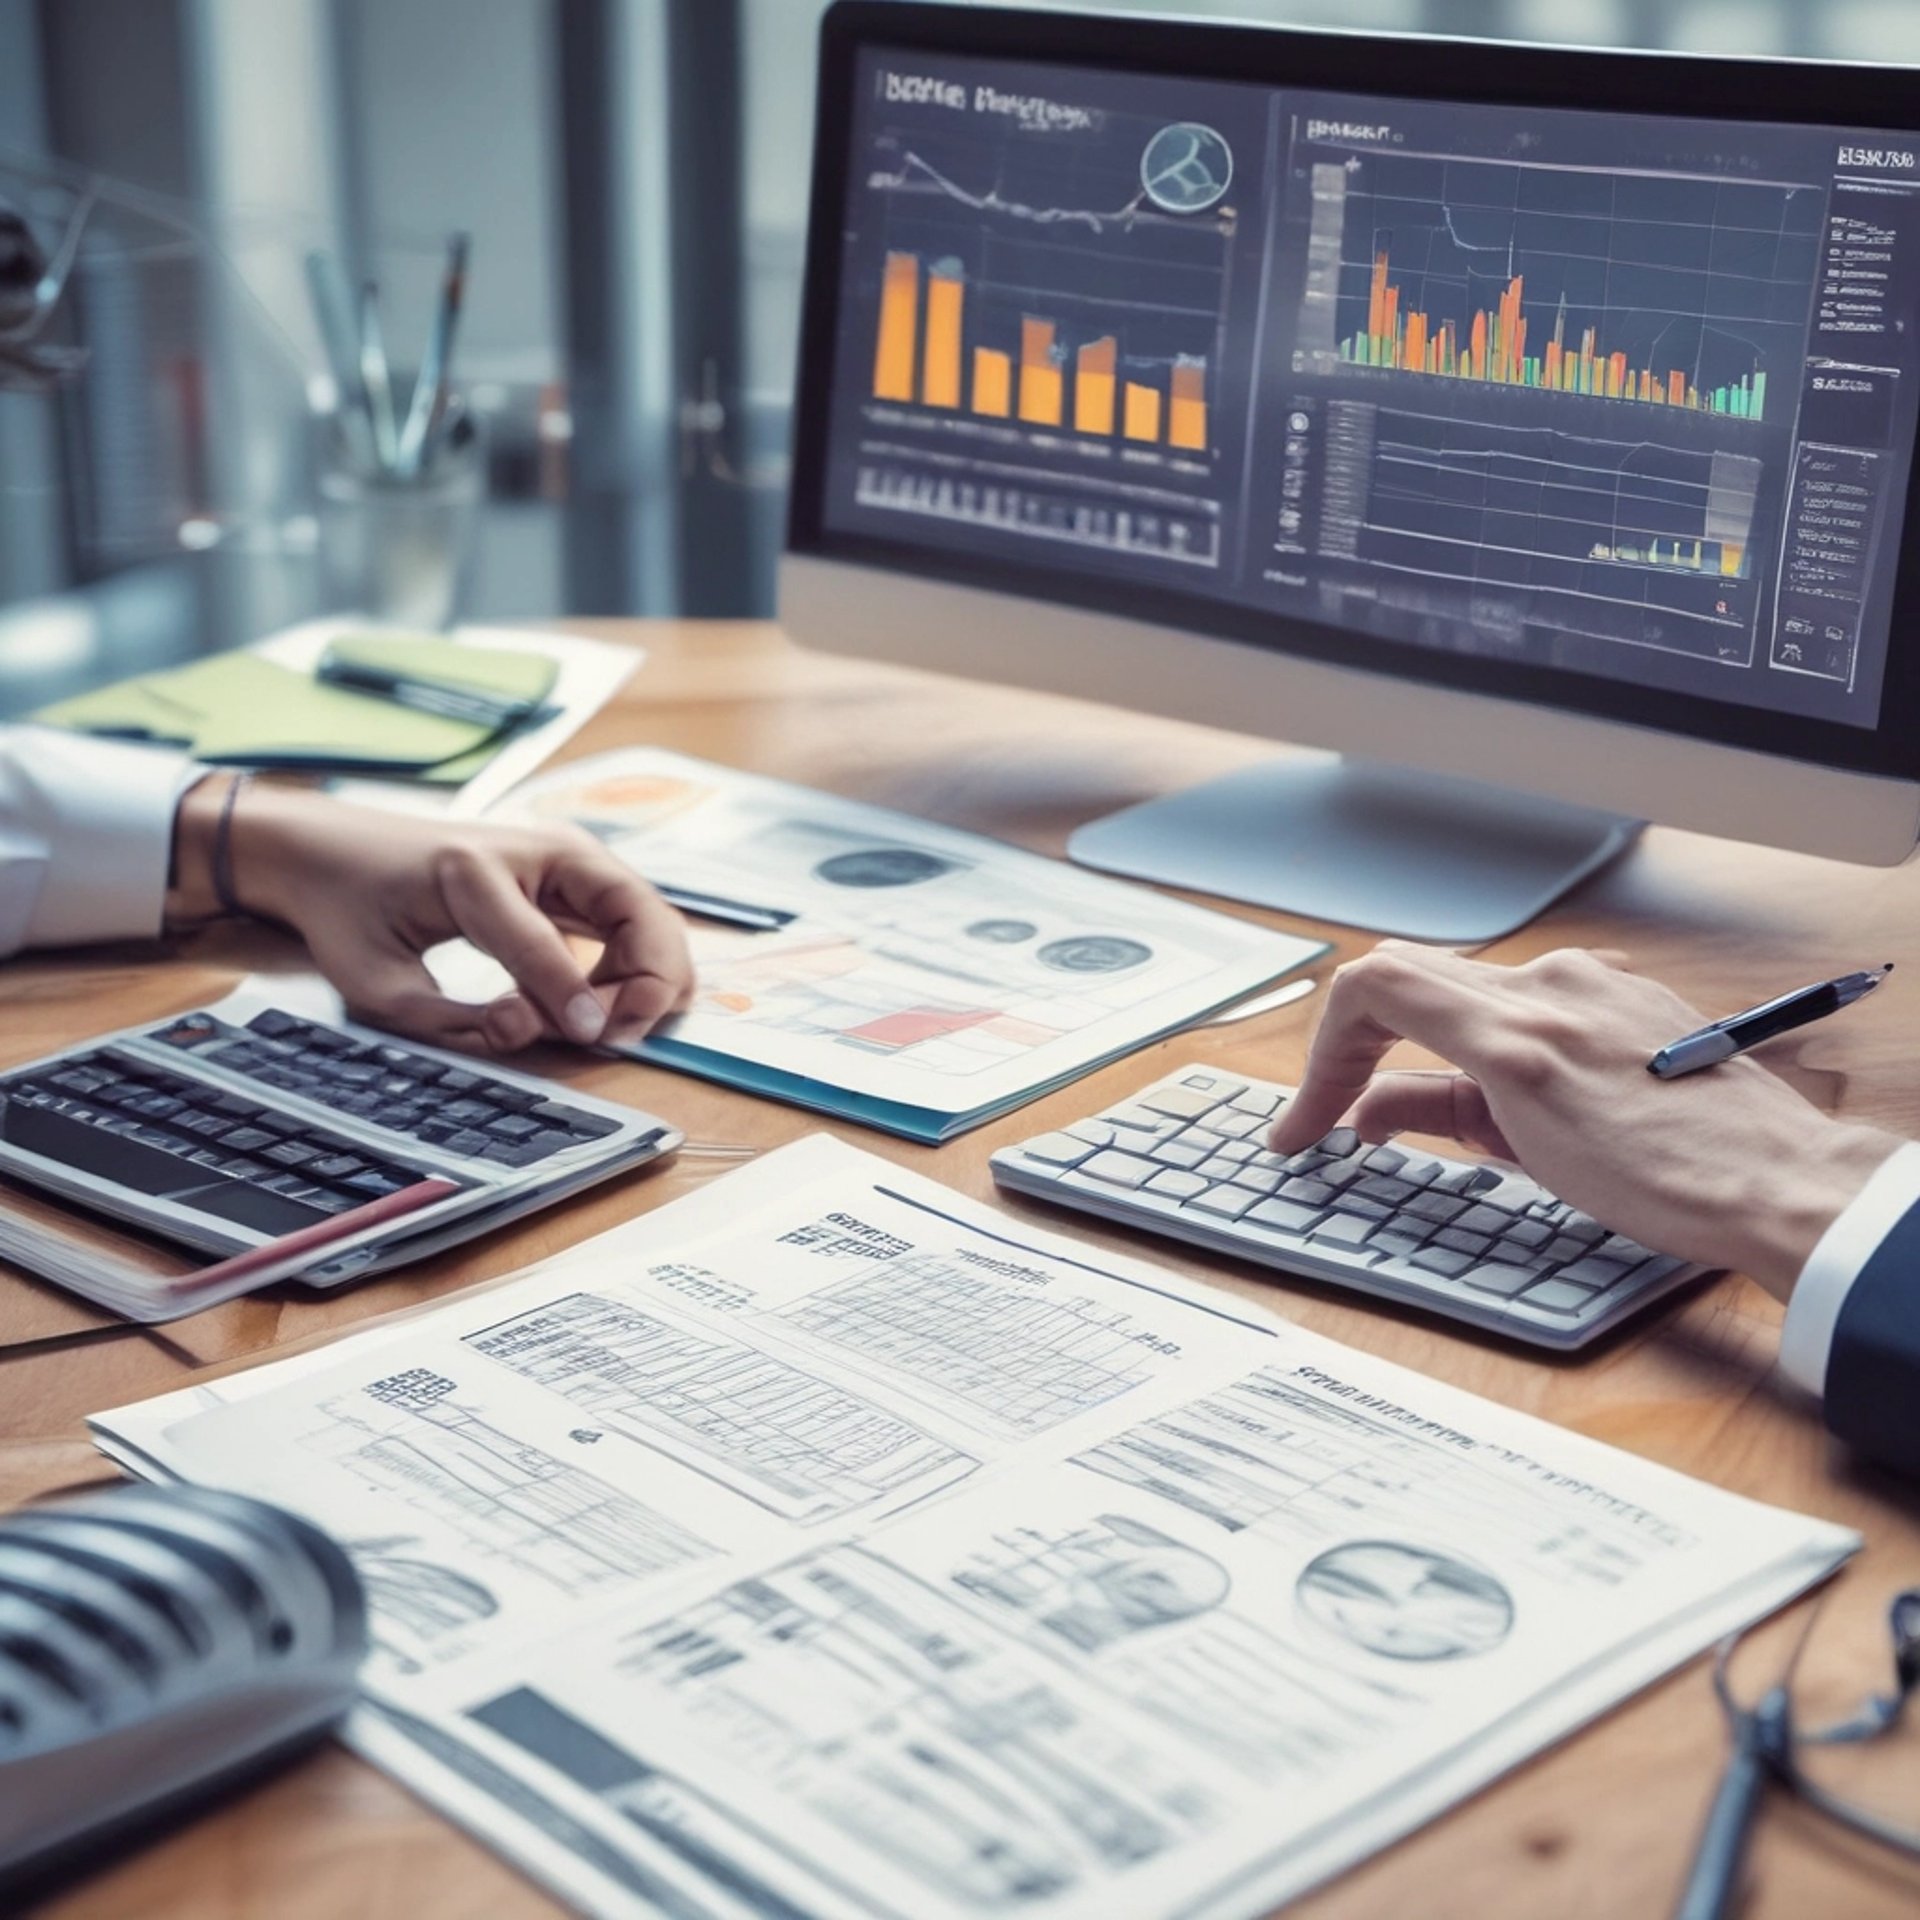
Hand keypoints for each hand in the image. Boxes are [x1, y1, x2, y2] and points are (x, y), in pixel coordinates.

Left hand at [168, 778, 693, 1053]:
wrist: (334, 852)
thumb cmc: (350, 914)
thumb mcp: (379, 985)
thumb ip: (456, 1021)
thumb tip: (533, 1030)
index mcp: (472, 870)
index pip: (544, 944)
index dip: (572, 1001)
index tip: (589, 1041)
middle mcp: (537, 849)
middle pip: (639, 913)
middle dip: (645, 984)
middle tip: (608, 1034)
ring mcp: (566, 857)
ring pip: (653, 919)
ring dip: (651, 978)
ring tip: (604, 1022)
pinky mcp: (576, 876)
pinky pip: (638, 922)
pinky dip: (642, 966)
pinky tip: (603, 1000)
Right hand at [1266, 944, 1898, 1296]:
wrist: (1786, 1187)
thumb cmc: (1676, 1183)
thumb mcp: (1529, 1154)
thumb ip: (1441, 1112)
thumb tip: (1376, 1109)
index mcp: (1516, 1019)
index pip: (1373, 987)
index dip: (1321, 1052)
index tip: (1309, 1115)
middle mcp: (1551, 983)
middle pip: (1412, 986)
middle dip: (1360, 1055)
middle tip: (1331, 1116)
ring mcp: (1592, 986)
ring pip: (1467, 1002)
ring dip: (1424, 1059)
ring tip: (1425, 1130)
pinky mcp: (1627, 1002)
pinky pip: (1527, 1010)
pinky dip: (1488, 1053)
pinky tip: (1506, 1109)